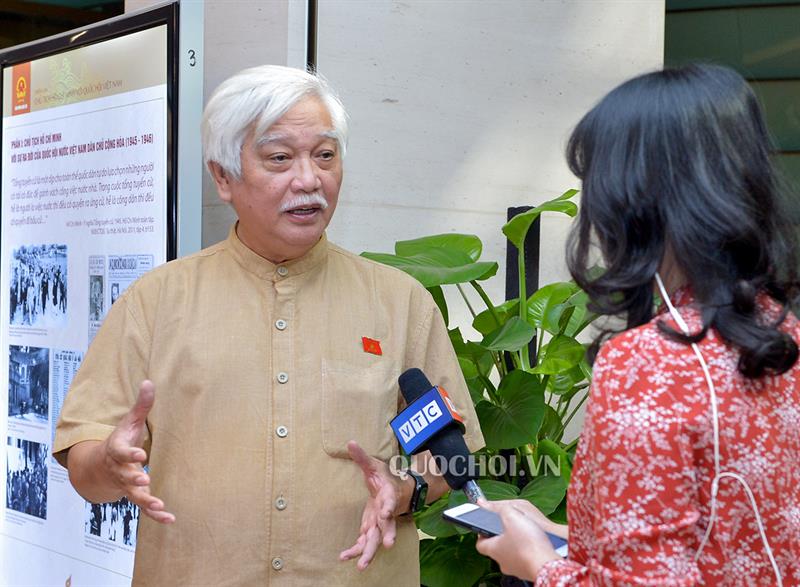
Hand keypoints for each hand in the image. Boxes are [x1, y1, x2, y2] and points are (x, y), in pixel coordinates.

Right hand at [99, 380, 174, 523]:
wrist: (101, 466)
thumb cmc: (121, 440)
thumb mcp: (129, 422)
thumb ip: (141, 405)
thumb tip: (149, 381)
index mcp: (117, 451)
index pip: (121, 453)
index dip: (130, 454)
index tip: (141, 454)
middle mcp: (120, 470)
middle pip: (125, 476)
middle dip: (133, 479)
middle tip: (143, 480)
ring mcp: (126, 485)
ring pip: (134, 496)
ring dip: (146, 501)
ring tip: (159, 506)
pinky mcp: (134, 495)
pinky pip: (144, 508)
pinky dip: (155, 515)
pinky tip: (170, 519)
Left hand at [339, 440, 406, 569]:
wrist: (397, 491)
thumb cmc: (385, 478)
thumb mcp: (374, 466)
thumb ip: (362, 457)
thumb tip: (350, 442)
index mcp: (388, 495)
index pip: (389, 502)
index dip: (388, 507)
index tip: (386, 513)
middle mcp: (386, 513)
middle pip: (387, 526)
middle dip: (386, 536)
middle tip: (387, 546)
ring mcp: (380, 523)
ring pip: (376, 540)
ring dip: (370, 552)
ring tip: (361, 565)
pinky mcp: (372, 529)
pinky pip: (365, 542)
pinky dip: (357, 550)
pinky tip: (345, 557)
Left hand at [475, 498, 561, 580]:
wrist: (548, 564)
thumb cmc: (529, 543)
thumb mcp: (512, 516)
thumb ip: (498, 508)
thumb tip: (484, 504)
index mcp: (493, 549)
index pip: (480, 543)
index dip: (482, 532)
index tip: (486, 524)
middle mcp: (502, 562)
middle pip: (496, 547)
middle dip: (502, 535)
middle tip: (508, 525)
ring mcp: (516, 569)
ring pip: (511, 553)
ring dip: (516, 543)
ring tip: (524, 532)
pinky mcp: (528, 571)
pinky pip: (525, 558)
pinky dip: (528, 550)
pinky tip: (535, 543)